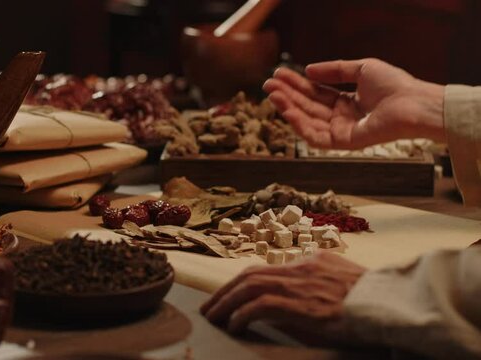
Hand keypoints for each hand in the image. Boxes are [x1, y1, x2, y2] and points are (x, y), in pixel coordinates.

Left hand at [200, 252, 364, 333]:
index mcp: (311, 262)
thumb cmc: (375, 300)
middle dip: (225, 291)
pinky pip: (260, 306)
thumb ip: (319, 284)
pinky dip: (242, 314)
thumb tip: (296, 300)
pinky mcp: (302, 304)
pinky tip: (234, 325)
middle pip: (250, 274)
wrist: (395, 306)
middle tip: (210, 307)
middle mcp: (301, 267)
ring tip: (213, 317)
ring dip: (226, 302)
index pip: (266, 268)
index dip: (242, 282)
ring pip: (249, 286)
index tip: (230, 295)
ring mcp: (300, 283)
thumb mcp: (344, 283)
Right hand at [263, 58, 445, 148]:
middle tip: (268, 85)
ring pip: (308, 121)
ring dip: (289, 108)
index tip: (279, 76)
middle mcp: (341, 118)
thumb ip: (334, 70)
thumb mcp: (361, 68)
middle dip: (287, 95)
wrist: (413, 103)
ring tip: (274, 95)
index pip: (315, 93)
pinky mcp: (343, 143)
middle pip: (308, 106)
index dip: (296, 84)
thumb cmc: (395, 85)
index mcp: (347, 102)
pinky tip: (288, 111)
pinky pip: (316, 137)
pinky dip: (300, 125)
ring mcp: (341, 131)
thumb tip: (308, 70)